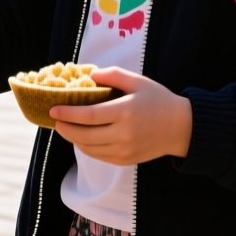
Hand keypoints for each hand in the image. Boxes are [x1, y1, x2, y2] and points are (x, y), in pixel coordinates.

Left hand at [48, 67, 191, 165]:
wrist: (181, 127)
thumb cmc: (158, 100)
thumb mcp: (138, 81)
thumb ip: (112, 75)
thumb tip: (89, 75)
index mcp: (125, 112)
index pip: (88, 115)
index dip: (68, 114)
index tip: (53, 110)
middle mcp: (123, 134)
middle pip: (84, 135)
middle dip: (65, 128)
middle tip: (55, 121)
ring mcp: (125, 150)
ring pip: (89, 148)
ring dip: (74, 139)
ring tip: (66, 128)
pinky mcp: (126, 160)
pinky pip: (99, 156)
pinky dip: (86, 148)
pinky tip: (82, 138)